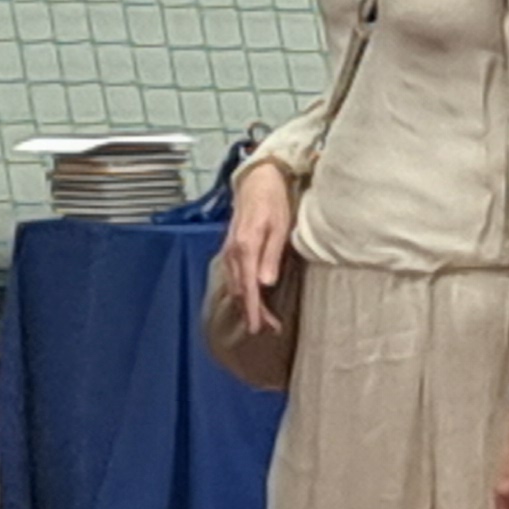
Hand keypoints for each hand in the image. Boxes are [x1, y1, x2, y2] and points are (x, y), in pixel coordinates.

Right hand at [215, 159, 295, 335]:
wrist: (257, 179)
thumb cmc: (273, 201)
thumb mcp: (279, 227)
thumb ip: (271, 256)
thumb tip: (265, 284)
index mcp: (245, 248)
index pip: (248, 287)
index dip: (253, 309)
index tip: (257, 328)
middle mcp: (233, 252)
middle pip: (240, 290)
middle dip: (252, 311)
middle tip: (269, 329)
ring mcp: (230, 251)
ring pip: (236, 285)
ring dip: (247, 303)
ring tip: (263, 318)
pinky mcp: (232, 249)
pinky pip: (234, 276)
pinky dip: (242, 290)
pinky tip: (251, 297)